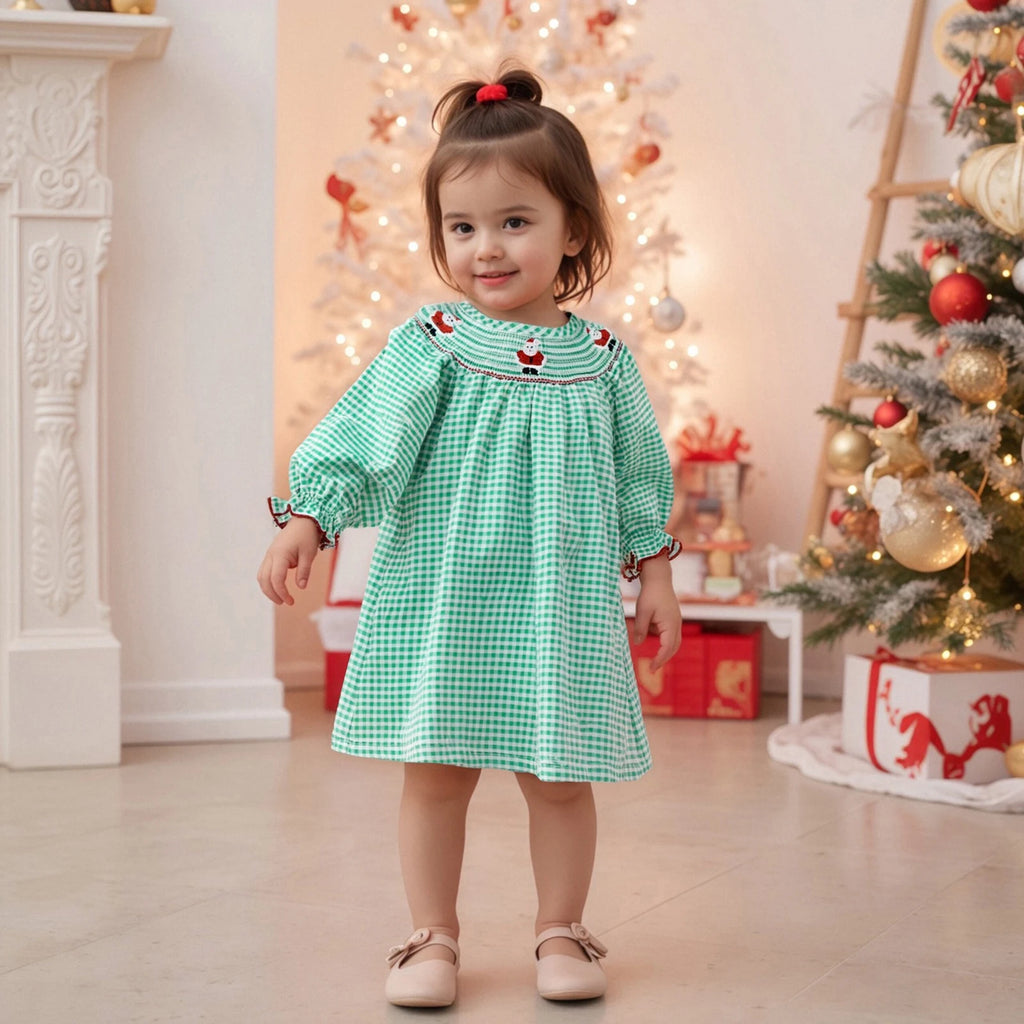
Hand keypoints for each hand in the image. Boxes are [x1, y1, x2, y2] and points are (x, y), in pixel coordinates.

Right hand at [257, 515, 321, 604]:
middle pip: (264, 579)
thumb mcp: (309, 554)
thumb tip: (301, 587)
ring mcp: (269, 554)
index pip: (276, 579)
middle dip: (272, 594)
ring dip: (268, 589)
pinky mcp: (271, 555)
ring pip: (261, 576)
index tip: (291, 601)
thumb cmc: (307, 536)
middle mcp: (271, 555)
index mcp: (280, 554)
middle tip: (285, 602)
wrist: (303, 520)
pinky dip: (269, 581)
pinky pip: (265, 571)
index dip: (282, 592)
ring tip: (281, 598)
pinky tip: (278, 587)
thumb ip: (304, 571)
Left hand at [632, 554, 680, 671]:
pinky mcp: (673, 618)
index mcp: (670, 624)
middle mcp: (676, 624)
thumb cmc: (650, 593)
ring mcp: (676, 621)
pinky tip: (650, 630)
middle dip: (664, 659)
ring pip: (674, 642)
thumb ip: (640, 629)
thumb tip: (637, 644)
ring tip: (653, 658)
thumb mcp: (642, 612)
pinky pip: (670, 634)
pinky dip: (663, 640)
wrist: (659, 578)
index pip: (667, 648)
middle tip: (651, 668)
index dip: (659, 660)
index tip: (650, 669)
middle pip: (673, 648)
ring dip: (665, 651)